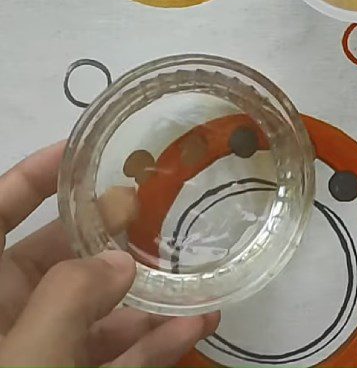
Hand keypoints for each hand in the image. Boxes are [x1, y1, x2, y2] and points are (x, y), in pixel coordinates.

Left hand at [0, 142, 218, 366]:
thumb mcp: (29, 355)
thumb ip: (71, 298)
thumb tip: (121, 262)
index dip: (33, 177)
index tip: (83, 151)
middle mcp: (8, 320)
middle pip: (55, 259)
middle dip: (106, 231)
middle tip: (148, 208)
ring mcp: (40, 356)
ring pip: (93, 312)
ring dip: (145, 295)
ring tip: (193, 271)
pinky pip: (112, 357)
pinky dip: (152, 342)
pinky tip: (195, 323)